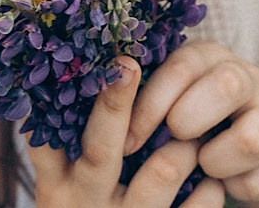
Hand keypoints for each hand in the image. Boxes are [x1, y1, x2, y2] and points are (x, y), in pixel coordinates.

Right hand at [28, 58, 223, 206]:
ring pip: (161, 171)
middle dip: (114, 103)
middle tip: (128, 65)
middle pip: (100, 148)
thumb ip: (65, 147)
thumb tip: (87, 74)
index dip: (61, 104)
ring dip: (182, 142)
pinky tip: (208, 176)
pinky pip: (197, 207)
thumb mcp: (63, 187)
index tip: (74, 64)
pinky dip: (208, 186)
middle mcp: (86, 203)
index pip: (49, 140)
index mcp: (57, 187)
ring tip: (193, 130)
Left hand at [124, 42, 258, 206]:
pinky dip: (242, 186)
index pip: (181, 66)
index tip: (129, 138)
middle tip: (174, 139)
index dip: (152, 103)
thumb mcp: (171, 99)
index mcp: (208, 55)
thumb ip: (146, 95)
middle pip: (227, 85)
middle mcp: (246, 75)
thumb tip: (99, 96)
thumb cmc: (193, 117)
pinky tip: (228, 184)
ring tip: (203, 164)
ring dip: (218, 159)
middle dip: (191, 117)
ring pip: (252, 137)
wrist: (254, 147)